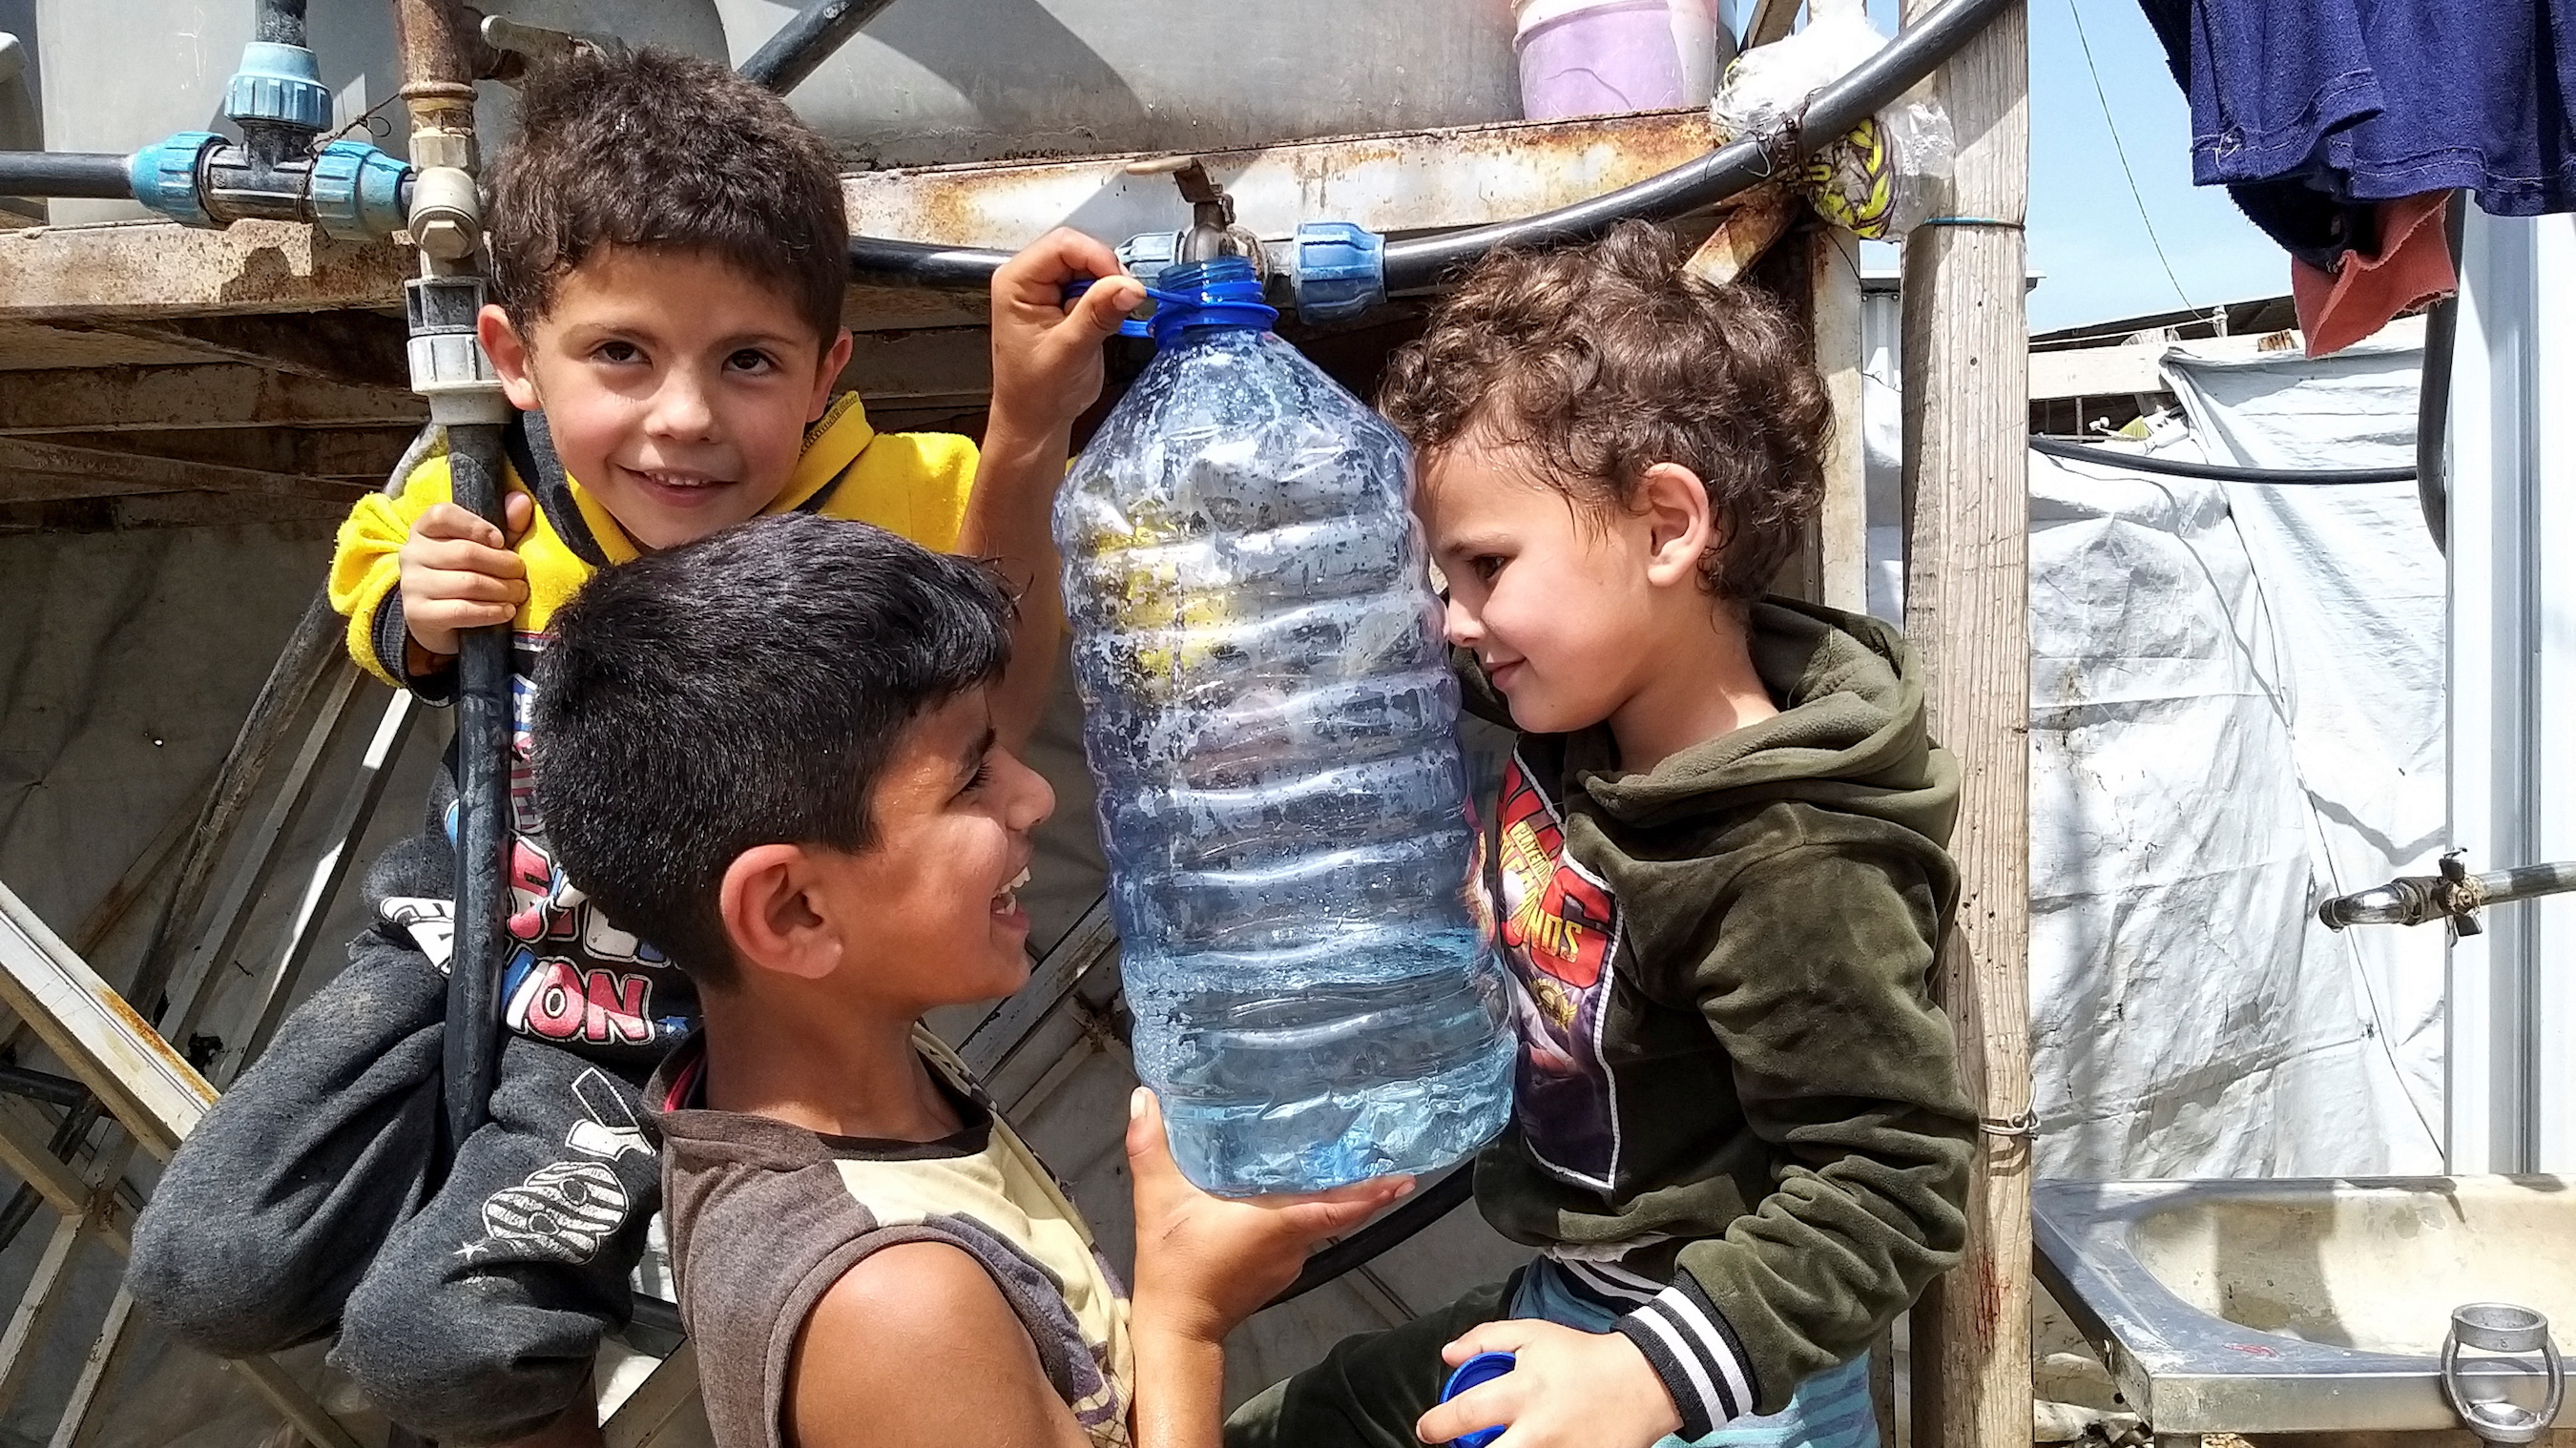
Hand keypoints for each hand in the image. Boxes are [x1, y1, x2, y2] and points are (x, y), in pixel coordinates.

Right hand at [399, 493, 533, 660]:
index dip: (476, 526)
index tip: (501, 541)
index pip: (443, 515)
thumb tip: (521, 500)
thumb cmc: (471, 576)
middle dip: (503, 564)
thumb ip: (508, 525)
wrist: (447, 625)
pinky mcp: (417, 614)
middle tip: (521, 574)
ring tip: (518, 593)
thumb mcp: (491, 549)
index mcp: (424, 529)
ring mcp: (412, 584)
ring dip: (503, 590)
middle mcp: (412, 553)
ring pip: (467, 583)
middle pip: (465, 552)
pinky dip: (491, 611)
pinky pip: (461, 610)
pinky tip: (507, 611)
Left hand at [986, 228, 1143, 446]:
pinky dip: (1108, 298)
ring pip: (1090, 266)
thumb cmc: (1036, 394)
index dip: (1097, 258)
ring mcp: (1047, 289)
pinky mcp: (1065, 302)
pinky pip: (1094, 285)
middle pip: (1078, 250)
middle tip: (1124, 300)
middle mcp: (1028, 279)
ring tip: (1111, 318)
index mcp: (1016, 282)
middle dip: (1106, 272)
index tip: (1122, 284)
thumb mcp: (1069, 352)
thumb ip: (1097, 315)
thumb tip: (1129, 286)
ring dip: (1109, 286)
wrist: (1035, 421)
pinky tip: (1107, 321)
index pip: (1062, 245)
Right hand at [1125, 1089, 1409, 1344]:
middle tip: (1380, 1147)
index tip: (1404, 1177)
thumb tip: (1144, 1097)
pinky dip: (1310, 1212)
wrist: (1176, 1329)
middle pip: (1337, 1209)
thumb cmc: (1174, 1266)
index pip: (1338, 1206)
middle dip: (1362, 1183)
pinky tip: (1296, 1189)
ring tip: (1342, 1155)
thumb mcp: (1157, 1201)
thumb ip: (1149, 1147)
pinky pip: (1304, 1234)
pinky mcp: (1280, 1272)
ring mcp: (1290, 1262)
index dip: (1373, 1192)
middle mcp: (1294, 1244)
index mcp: (1277, 1224)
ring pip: (1321, 1221)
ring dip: (1334, 1195)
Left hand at [1414, 1320, 1683, 1447]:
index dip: (1435, 1426)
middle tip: (1463, 1445)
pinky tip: (1531, 1445)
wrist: (1641, 1382)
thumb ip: (1485, 1339)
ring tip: (1502, 1442)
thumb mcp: (1532, 1333)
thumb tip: (1448, 1355)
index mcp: (1522, 1392)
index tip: (1427, 1430)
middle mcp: (1538, 1431)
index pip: (1464, 1415)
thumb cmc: (1582, 1357)